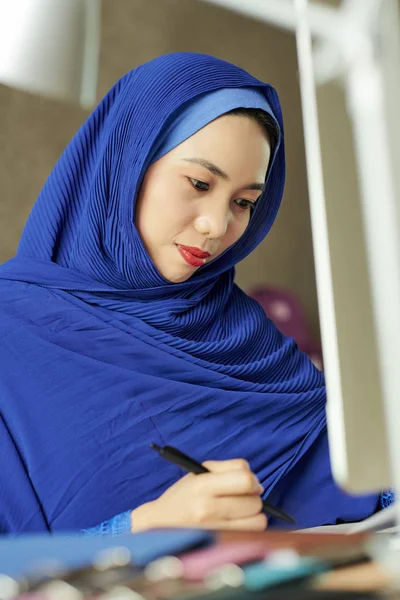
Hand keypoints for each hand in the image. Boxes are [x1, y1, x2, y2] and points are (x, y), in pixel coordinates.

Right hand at [130, 458, 266, 531]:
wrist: (161, 523)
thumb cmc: (184, 494)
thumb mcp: (201, 472)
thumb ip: (229, 468)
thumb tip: (256, 483)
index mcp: (202, 485)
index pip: (244, 480)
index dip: (252, 478)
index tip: (249, 481)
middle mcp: (208, 508)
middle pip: (254, 501)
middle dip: (253, 495)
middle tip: (243, 495)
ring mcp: (215, 529)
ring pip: (258, 520)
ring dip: (254, 512)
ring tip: (241, 509)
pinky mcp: (220, 542)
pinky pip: (252, 533)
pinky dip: (251, 525)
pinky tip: (239, 520)